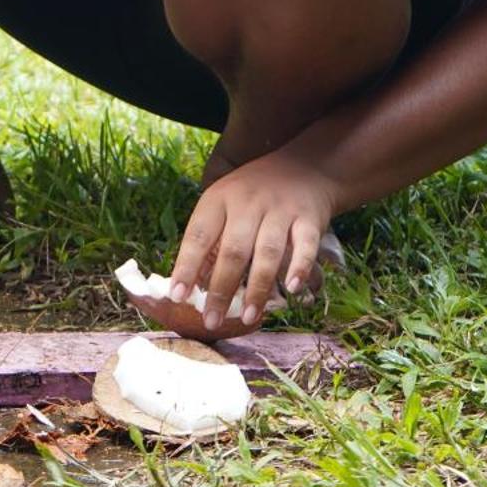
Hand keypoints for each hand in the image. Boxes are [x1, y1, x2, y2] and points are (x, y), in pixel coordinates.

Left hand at [168, 149, 338, 333]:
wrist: (303, 166)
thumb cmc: (252, 195)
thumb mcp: (223, 205)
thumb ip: (209, 241)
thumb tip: (192, 286)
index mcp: (219, 199)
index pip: (199, 235)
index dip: (187, 266)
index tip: (178, 295)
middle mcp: (248, 203)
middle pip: (233, 250)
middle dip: (221, 289)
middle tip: (212, 321)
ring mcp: (280, 210)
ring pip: (267, 252)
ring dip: (257, 288)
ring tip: (247, 317)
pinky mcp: (309, 218)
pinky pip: (305, 245)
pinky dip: (299, 267)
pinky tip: (292, 288)